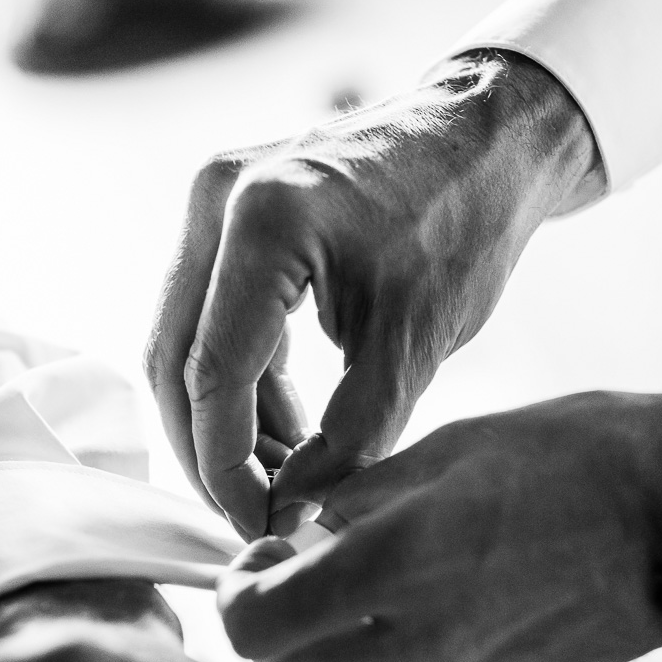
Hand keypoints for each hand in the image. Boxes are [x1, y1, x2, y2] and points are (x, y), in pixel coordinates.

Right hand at [145, 49, 605, 539]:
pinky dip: (242, 382)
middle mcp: (218, 199)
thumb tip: (294, 507)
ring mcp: (214, 202)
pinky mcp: (227, 216)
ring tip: (283, 481)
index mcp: (265, 221)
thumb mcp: (415, 342)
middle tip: (255, 514)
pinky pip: (213, 317)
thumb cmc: (464, 221)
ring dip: (226, 421)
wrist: (487, 137)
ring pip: (186, 343)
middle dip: (210, 452)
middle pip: (175, 361)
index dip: (228, 467)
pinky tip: (285, 433)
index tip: (262, 524)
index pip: (213, 375)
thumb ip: (352, 435)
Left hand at [216, 390, 661, 661]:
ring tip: (348, 592)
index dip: (236, 595)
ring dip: (320, 658)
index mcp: (399, 567)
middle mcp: (424, 644)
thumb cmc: (572, 455)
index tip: (258, 556)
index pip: (257, 628)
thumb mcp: (444, 449)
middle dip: (271, 632)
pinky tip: (404, 613)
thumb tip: (292, 526)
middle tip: (290, 575)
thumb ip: (349, 499)